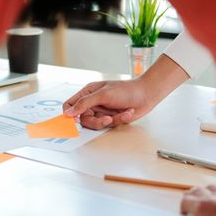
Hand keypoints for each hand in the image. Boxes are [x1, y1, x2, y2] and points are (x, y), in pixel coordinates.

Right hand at [63, 54, 190, 129]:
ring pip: (96, 124)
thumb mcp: (103, 94)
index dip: (70, 114)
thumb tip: (68, 112)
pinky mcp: (111, 118)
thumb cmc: (126, 90)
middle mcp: (93, 103)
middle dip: (96, 121)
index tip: (75, 121)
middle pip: (83, 119)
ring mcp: (101, 111)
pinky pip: (109, 125)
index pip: (70, 105)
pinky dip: (120, 120)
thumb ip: (84, 103)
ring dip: (111, 121)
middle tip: (106, 119)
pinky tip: (127, 112)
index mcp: (88, 93)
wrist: (147, 95)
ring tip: (121, 114)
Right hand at [180, 185, 215, 215]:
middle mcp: (210, 195)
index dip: (184, 207)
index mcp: (201, 205)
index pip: (184, 201)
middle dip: (192, 197)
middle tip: (192, 205)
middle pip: (194, 191)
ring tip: (207, 199)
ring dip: (206, 192)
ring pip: (208, 187)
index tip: (185, 213)